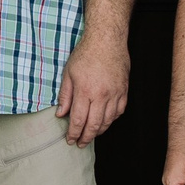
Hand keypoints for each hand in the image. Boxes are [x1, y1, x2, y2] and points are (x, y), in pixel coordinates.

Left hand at [53, 32, 129, 147]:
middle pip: (94, 125)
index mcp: (85, 91)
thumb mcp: (68, 73)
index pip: (78, 120)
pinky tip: (105, 121)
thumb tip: (60, 114)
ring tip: (91, 135)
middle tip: (80, 144)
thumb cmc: (85, 54)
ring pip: (108, 121)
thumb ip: (65, 96)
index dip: (73, 133)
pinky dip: (111, 120)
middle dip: (86, 137)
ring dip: (99, 131)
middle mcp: (101, 95)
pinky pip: (119, 112)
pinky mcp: (124, 91)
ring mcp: (115, 94)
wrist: (107, 40)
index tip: (70, 140)